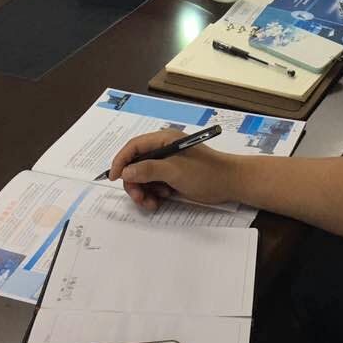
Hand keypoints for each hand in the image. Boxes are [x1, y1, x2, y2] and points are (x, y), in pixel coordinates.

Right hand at [108, 129, 239, 211]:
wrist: (229, 183)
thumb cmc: (204, 173)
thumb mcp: (174, 171)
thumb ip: (148, 170)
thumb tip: (125, 172)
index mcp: (163, 139)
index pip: (133, 147)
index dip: (121, 161)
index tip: (113, 178)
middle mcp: (163, 149)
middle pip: (135, 165)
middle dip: (134, 182)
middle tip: (140, 198)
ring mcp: (167, 164)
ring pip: (143, 178)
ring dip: (144, 191)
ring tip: (153, 203)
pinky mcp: (171, 177)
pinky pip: (153, 185)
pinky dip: (153, 194)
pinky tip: (163, 199)